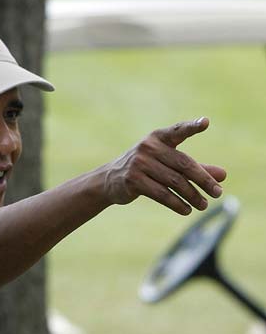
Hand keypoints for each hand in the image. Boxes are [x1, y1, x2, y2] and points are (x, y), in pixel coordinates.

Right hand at [103, 117, 225, 214]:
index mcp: (158, 138)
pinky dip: (177, 203)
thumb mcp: (168, 164)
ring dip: (192, 196)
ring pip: (174, 182)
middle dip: (203, 180)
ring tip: (203, 205)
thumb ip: (195, 168)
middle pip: (183, 164)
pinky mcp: (133, 180)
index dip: (191, 127)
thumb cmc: (145, 168)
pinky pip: (162, 194)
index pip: (177, 131)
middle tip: (218, 193)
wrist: (110, 180)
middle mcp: (148, 147)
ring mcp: (139, 163)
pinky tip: (186, 210)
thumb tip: (223, 175)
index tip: (205, 123)